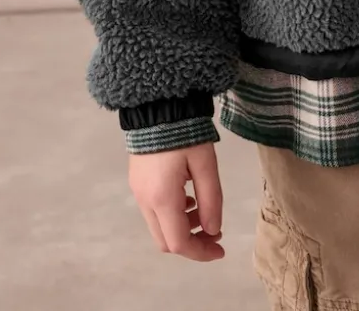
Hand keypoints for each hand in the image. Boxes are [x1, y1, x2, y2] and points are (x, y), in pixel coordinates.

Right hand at [128, 141, 224, 259]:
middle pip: (166, 242)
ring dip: (183, 228)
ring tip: (204, 210)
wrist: (158, 105)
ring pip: (159, 227)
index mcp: (162, 198)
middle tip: (214, 232)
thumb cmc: (185, 132)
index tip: (221, 250)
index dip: (201, 253)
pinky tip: (188, 197)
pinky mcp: (137, 183)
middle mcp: (145, 201)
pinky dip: (172, 215)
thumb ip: (211, 199)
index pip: (179, 243)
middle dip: (192, 243)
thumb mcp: (205, 163)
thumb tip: (214, 230)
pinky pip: (153, 212)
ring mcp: (138, 192)